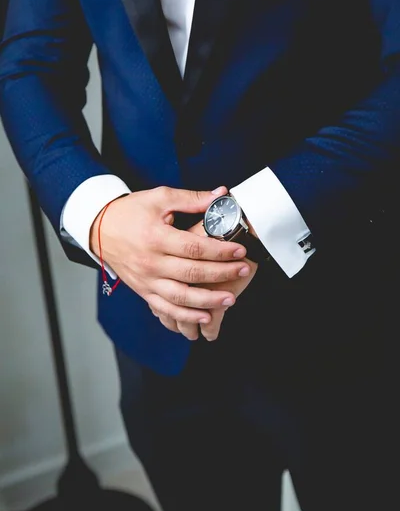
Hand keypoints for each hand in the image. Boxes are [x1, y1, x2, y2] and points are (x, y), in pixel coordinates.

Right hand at [90, 186, 249, 325]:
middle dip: (221, 274)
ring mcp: (146, 280)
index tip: (239, 250)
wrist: (100, 228)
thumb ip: (191, 199)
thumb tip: (221, 194)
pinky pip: (166, 309)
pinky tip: (205, 317)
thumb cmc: (131, 211)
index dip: (220, 251)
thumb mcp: (159, 198)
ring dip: (208, 301)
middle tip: (243, 271)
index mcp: (156, 238)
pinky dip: (186, 316)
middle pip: (192, 273)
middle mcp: (151, 263)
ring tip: (230, 299)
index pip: (194, 248)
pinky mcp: (143, 291)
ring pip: (180, 297)